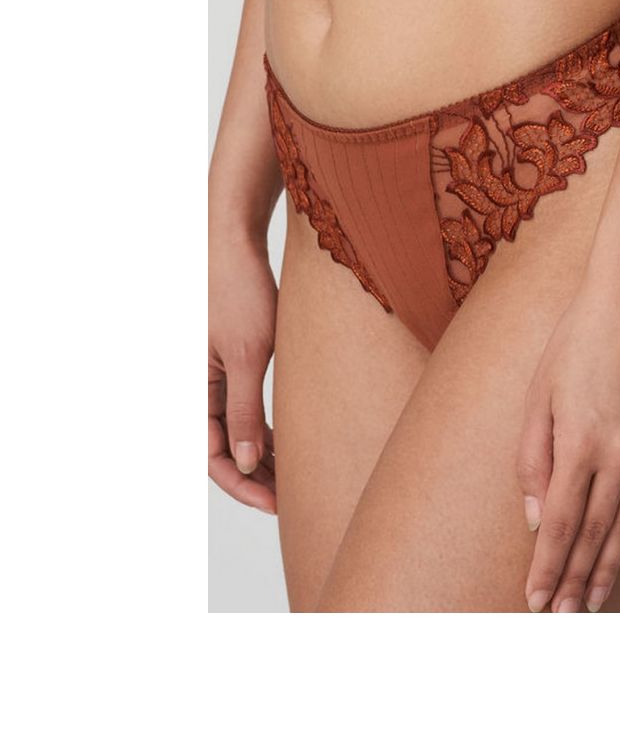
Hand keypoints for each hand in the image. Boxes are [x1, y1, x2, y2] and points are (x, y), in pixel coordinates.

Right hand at [208, 232, 277, 513]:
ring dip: (264, 455)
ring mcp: (216, 377)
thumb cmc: (238, 292)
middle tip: (296, 497)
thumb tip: (247, 462)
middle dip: (257, 476)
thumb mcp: (248, 355)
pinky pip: (245, 408)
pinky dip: (266, 428)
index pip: (212, 455)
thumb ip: (244, 410)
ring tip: (299, 476)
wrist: (236, 245)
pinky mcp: (234, 364)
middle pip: (224, 449)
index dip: (243, 485)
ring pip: (237, 431)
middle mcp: (199, 389)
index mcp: (191, 390)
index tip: (277, 503)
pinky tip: (292, 443)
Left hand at [516, 268, 619, 611]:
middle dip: (575, 581)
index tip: (536, 600)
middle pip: (595, 536)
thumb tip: (534, 515)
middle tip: (561, 617)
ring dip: (610, 566)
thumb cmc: (580, 336)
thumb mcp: (538, 391)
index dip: (547, 568)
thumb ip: (533, 457)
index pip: (559, 526)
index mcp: (580, 444)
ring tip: (594, 599)